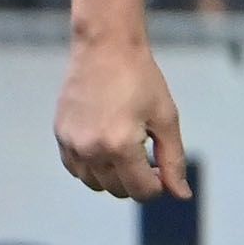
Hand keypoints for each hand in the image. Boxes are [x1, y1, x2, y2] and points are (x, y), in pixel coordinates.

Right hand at [54, 37, 190, 201]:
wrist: (105, 48)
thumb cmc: (141, 80)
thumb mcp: (166, 119)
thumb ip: (173, 160)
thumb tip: (182, 196)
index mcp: (120, 146)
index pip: (142, 191)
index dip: (159, 186)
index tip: (163, 167)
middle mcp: (91, 150)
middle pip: (118, 191)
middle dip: (138, 180)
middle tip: (149, 153)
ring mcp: (71, 144)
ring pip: (96, 183)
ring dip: (115, 175)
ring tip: (128, 146)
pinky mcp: (60, 136)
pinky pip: (77, 169)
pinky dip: (93, 166)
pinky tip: (107, 143)